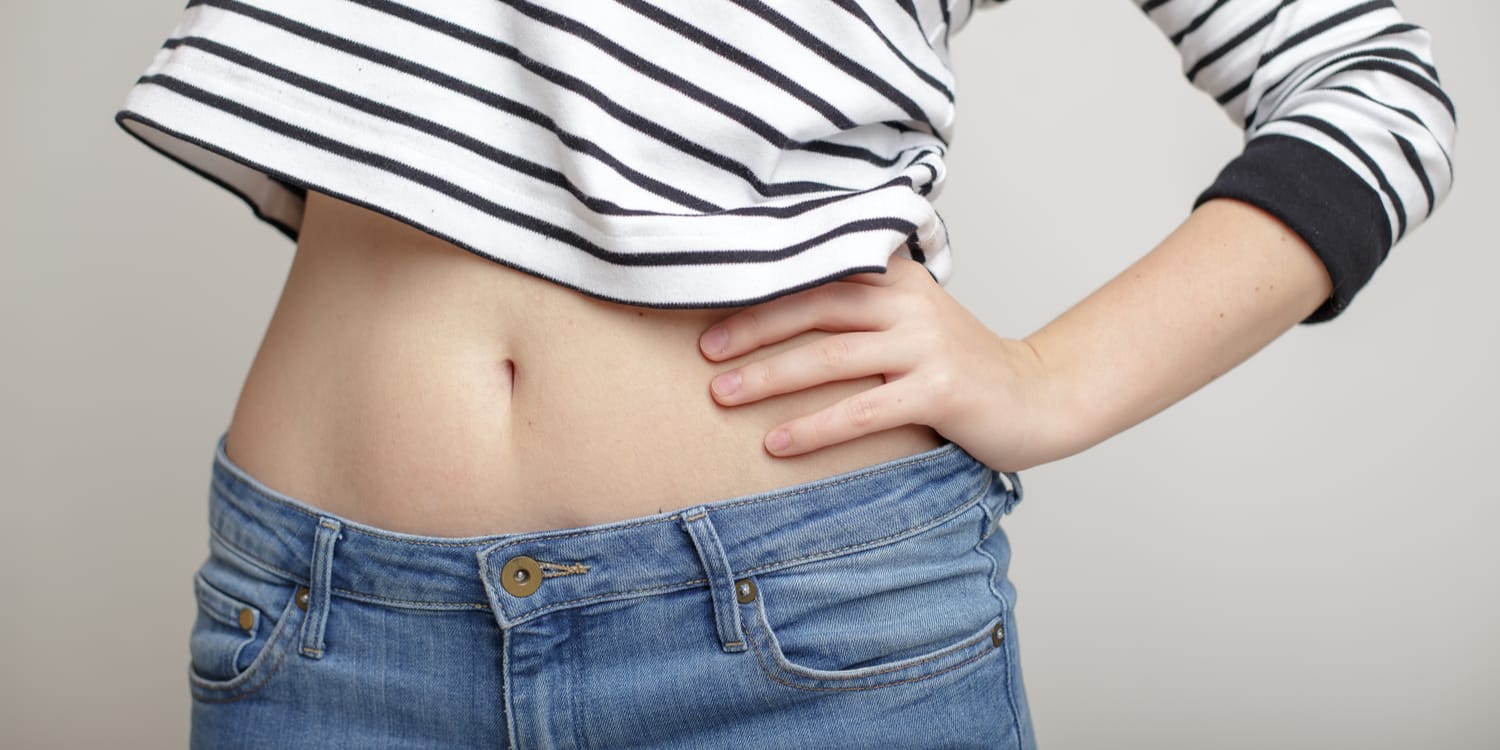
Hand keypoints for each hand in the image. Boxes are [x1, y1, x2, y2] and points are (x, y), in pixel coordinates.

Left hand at [698, 255, 1055, 470]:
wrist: (1038, 397)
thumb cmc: (958, 365)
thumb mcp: (912, 319)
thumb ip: (860, 305)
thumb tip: (773, 311)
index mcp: (898, 276)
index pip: (818, 271)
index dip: (761, 286)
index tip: (708, 303)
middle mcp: (910, 302)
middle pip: (814, 306)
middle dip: (752, 329)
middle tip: (704, 352)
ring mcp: (927, 346)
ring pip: (830, 357)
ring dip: (769, 378)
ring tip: (722, 396)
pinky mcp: (939, 391)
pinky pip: (862, 410)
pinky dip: (814, 428)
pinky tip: (777, 443)